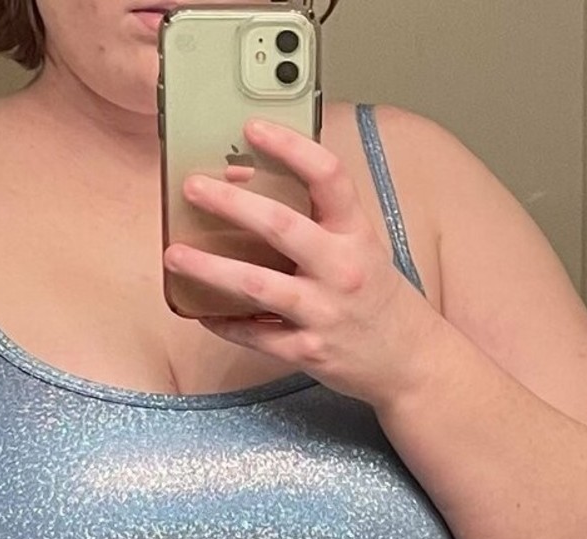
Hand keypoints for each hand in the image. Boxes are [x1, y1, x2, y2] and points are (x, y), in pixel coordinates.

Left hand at [163, 117, 437, 406]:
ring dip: (210, 268)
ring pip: (257, 286)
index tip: (253, 128)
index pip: (328, 176)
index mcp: (357, 234)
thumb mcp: (362, 248)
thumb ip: (318, 223)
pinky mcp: (309, 352)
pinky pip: (256, 335)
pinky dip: (224, 323)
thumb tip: (249, 193)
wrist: (410, 361)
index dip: (290, 146)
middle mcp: (342, 269)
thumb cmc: (377, 299)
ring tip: (175, 254)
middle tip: (194, 188)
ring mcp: (324, 313)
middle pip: (280, 226)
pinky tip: (201, 311)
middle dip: (231, 204)